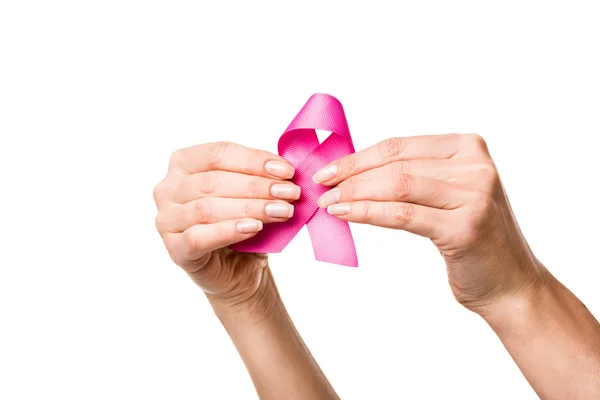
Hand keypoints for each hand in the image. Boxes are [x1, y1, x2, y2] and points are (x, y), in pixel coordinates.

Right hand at [153, 142, 299, 303]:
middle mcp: (168, 188)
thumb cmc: (244, 222)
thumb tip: (286, 167)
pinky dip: (229, 231)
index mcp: (183, 163)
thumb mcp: (252, 193)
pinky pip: (199, 238)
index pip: (218, 153)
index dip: (254, 160)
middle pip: (213, 181)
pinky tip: (254, 228)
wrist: (239, 270)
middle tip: (290, 193)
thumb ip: (261, 176)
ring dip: (250, 208)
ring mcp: (166, 220)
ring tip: (282, 211)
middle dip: (257, 186)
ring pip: (207, 208)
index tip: (287, 171)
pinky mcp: (175, 250)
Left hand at [313, 133, 543, 314]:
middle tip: (322, 188)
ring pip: (397, 186)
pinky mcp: (466, 226)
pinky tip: (346, 215)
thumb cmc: (470, 237)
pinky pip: (403, 215)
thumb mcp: (447, 194)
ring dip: (355, 194)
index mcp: (468, 147)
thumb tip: (352, 170)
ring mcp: (475, 194)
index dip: (358, 157)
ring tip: (329, 204)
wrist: (510, 283)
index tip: (329, 169)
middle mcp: (475, 165)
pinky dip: (368, 212)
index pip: (399, 146)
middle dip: (351, 176)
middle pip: (396, 165)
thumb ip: (413, 175)